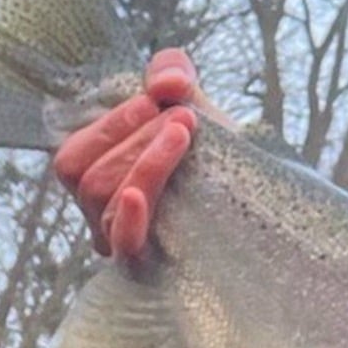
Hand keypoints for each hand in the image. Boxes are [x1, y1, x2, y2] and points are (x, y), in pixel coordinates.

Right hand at [52, 48, 226, 257]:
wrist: (272, 215)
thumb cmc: (221, 164)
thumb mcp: (197, 112)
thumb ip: (174, 78)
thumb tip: (166, 83)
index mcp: (103, 184)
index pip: (75, 156)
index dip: (112, 123)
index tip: (158, 98)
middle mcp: (105, 219)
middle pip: (87, 176)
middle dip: (134, 137)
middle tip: (184, 117)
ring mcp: (125, 247)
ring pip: (105, 202)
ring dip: (144, 160)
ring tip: (185, 133)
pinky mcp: (152, 269)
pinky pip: (123, 245)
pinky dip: (128, 216)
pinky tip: (143, 195)